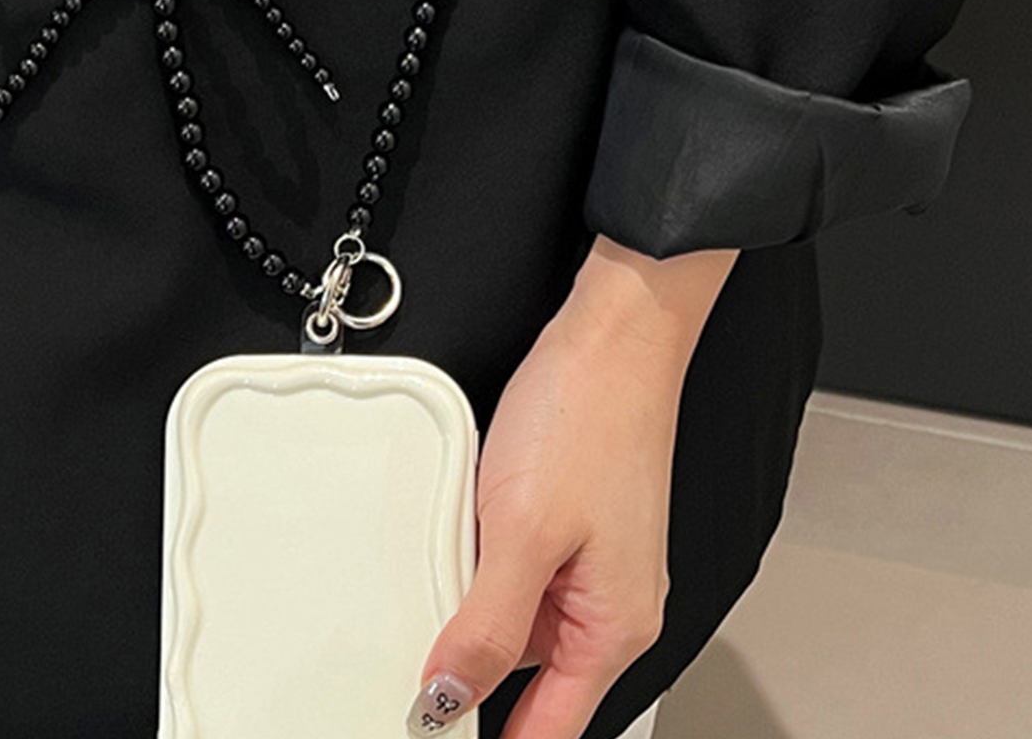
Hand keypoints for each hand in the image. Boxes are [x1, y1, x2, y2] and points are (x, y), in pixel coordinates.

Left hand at [406, 237, 737, 738]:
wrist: (612, 333)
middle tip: (418, 639)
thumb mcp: (524, 531)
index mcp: (613, 627)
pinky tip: (463, 522)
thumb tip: (447, 699)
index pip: (547, 731)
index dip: (482, 738)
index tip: (427, 730)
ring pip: (512, 616)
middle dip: (466, 662)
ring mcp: (588, 560)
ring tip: (455, 550)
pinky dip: (481, 556)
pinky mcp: (566, 520)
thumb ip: (486, 625)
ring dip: (471, 600)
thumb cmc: (591, 414)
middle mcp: (607, 604)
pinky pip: (513, 566)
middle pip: (524, 675)